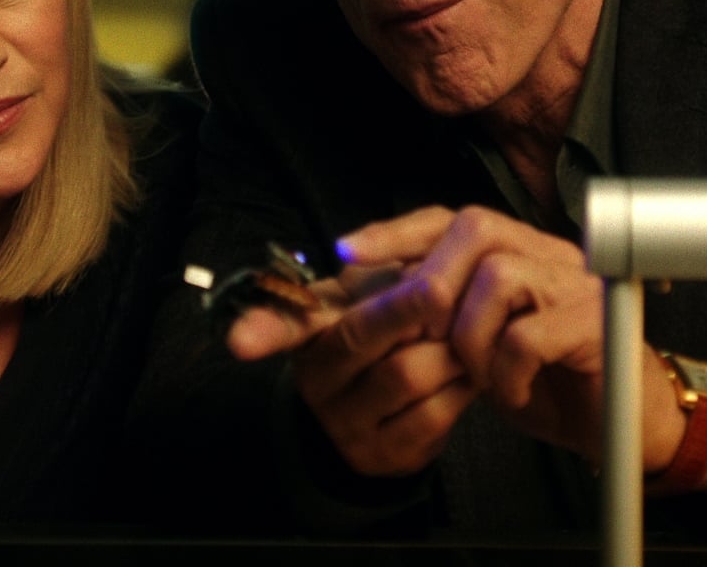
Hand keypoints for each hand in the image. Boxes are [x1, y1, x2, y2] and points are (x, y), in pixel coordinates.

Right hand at [227, 262, 476, 475]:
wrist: (413, 402)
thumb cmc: (395, 325)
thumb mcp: (379, 284)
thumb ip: (378, 255)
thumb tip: (357, 252)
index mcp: (311, 328)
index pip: (282, 324)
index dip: (260, 330)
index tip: (239, 343)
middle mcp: (317, 378)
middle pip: (358, 336)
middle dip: (406, 307)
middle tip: (441, 289)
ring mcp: (346, 423)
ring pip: (406, 373)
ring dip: (447, 349)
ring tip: (463, 332)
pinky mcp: (383, 456)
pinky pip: (434, 414)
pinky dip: (460, 386)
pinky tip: (466, 372)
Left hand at [338, 206, 607, 463]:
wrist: (625, 427)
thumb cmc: (548, 380)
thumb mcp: (478, 346)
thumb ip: (436, 317)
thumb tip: (363, 298)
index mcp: (517, 250)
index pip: (448, 217)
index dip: (395, 231)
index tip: (347, 253)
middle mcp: (548, 253)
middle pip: (475, 227)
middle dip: (431, 283)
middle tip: (424, 337)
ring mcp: (576, 283)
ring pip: (498, 276)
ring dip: (470, 337)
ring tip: (478, 375)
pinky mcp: (596, 324)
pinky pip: (527, 334)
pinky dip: (505, 371)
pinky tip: (511, 391)